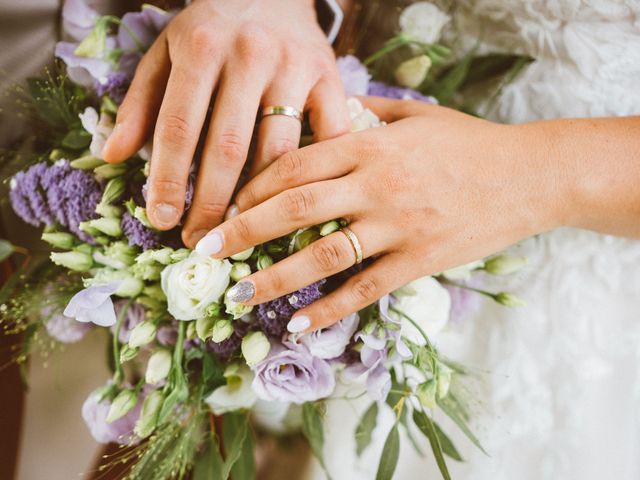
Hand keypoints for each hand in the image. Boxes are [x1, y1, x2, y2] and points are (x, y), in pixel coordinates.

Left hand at [102, 0, 348, 245]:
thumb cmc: (213, 28)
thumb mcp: (166, 52)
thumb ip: (140, 103)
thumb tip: (111, 155)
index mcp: (202, 48)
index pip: (178, 126)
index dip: (167, 179)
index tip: (161, 220)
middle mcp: (251, 56)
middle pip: (228, 147)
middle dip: (212, 203)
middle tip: (201, 241)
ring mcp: (295, 69)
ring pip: (279, 150)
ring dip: (259, 199)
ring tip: (240, 229)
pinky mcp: (330, 79)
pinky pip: (327, 138)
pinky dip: (314, 174)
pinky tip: (296, 201)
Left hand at [195, 97, 567, 331]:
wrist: (531, 176)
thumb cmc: (469, 142)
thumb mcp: (415, 115)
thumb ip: (365, 113)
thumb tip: (326, 113)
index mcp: (371, 145)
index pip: (295, 164)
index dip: (252, 186)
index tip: (223, 205)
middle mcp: (377, 185)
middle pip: (296, 208)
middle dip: (243, 230)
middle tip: (205, 252)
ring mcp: (398, 226)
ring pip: (323, 254)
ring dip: (275, 277)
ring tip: (240, 296)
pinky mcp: (420, 260)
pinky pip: (365, 288)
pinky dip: (329, 308)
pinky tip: (299, 323)